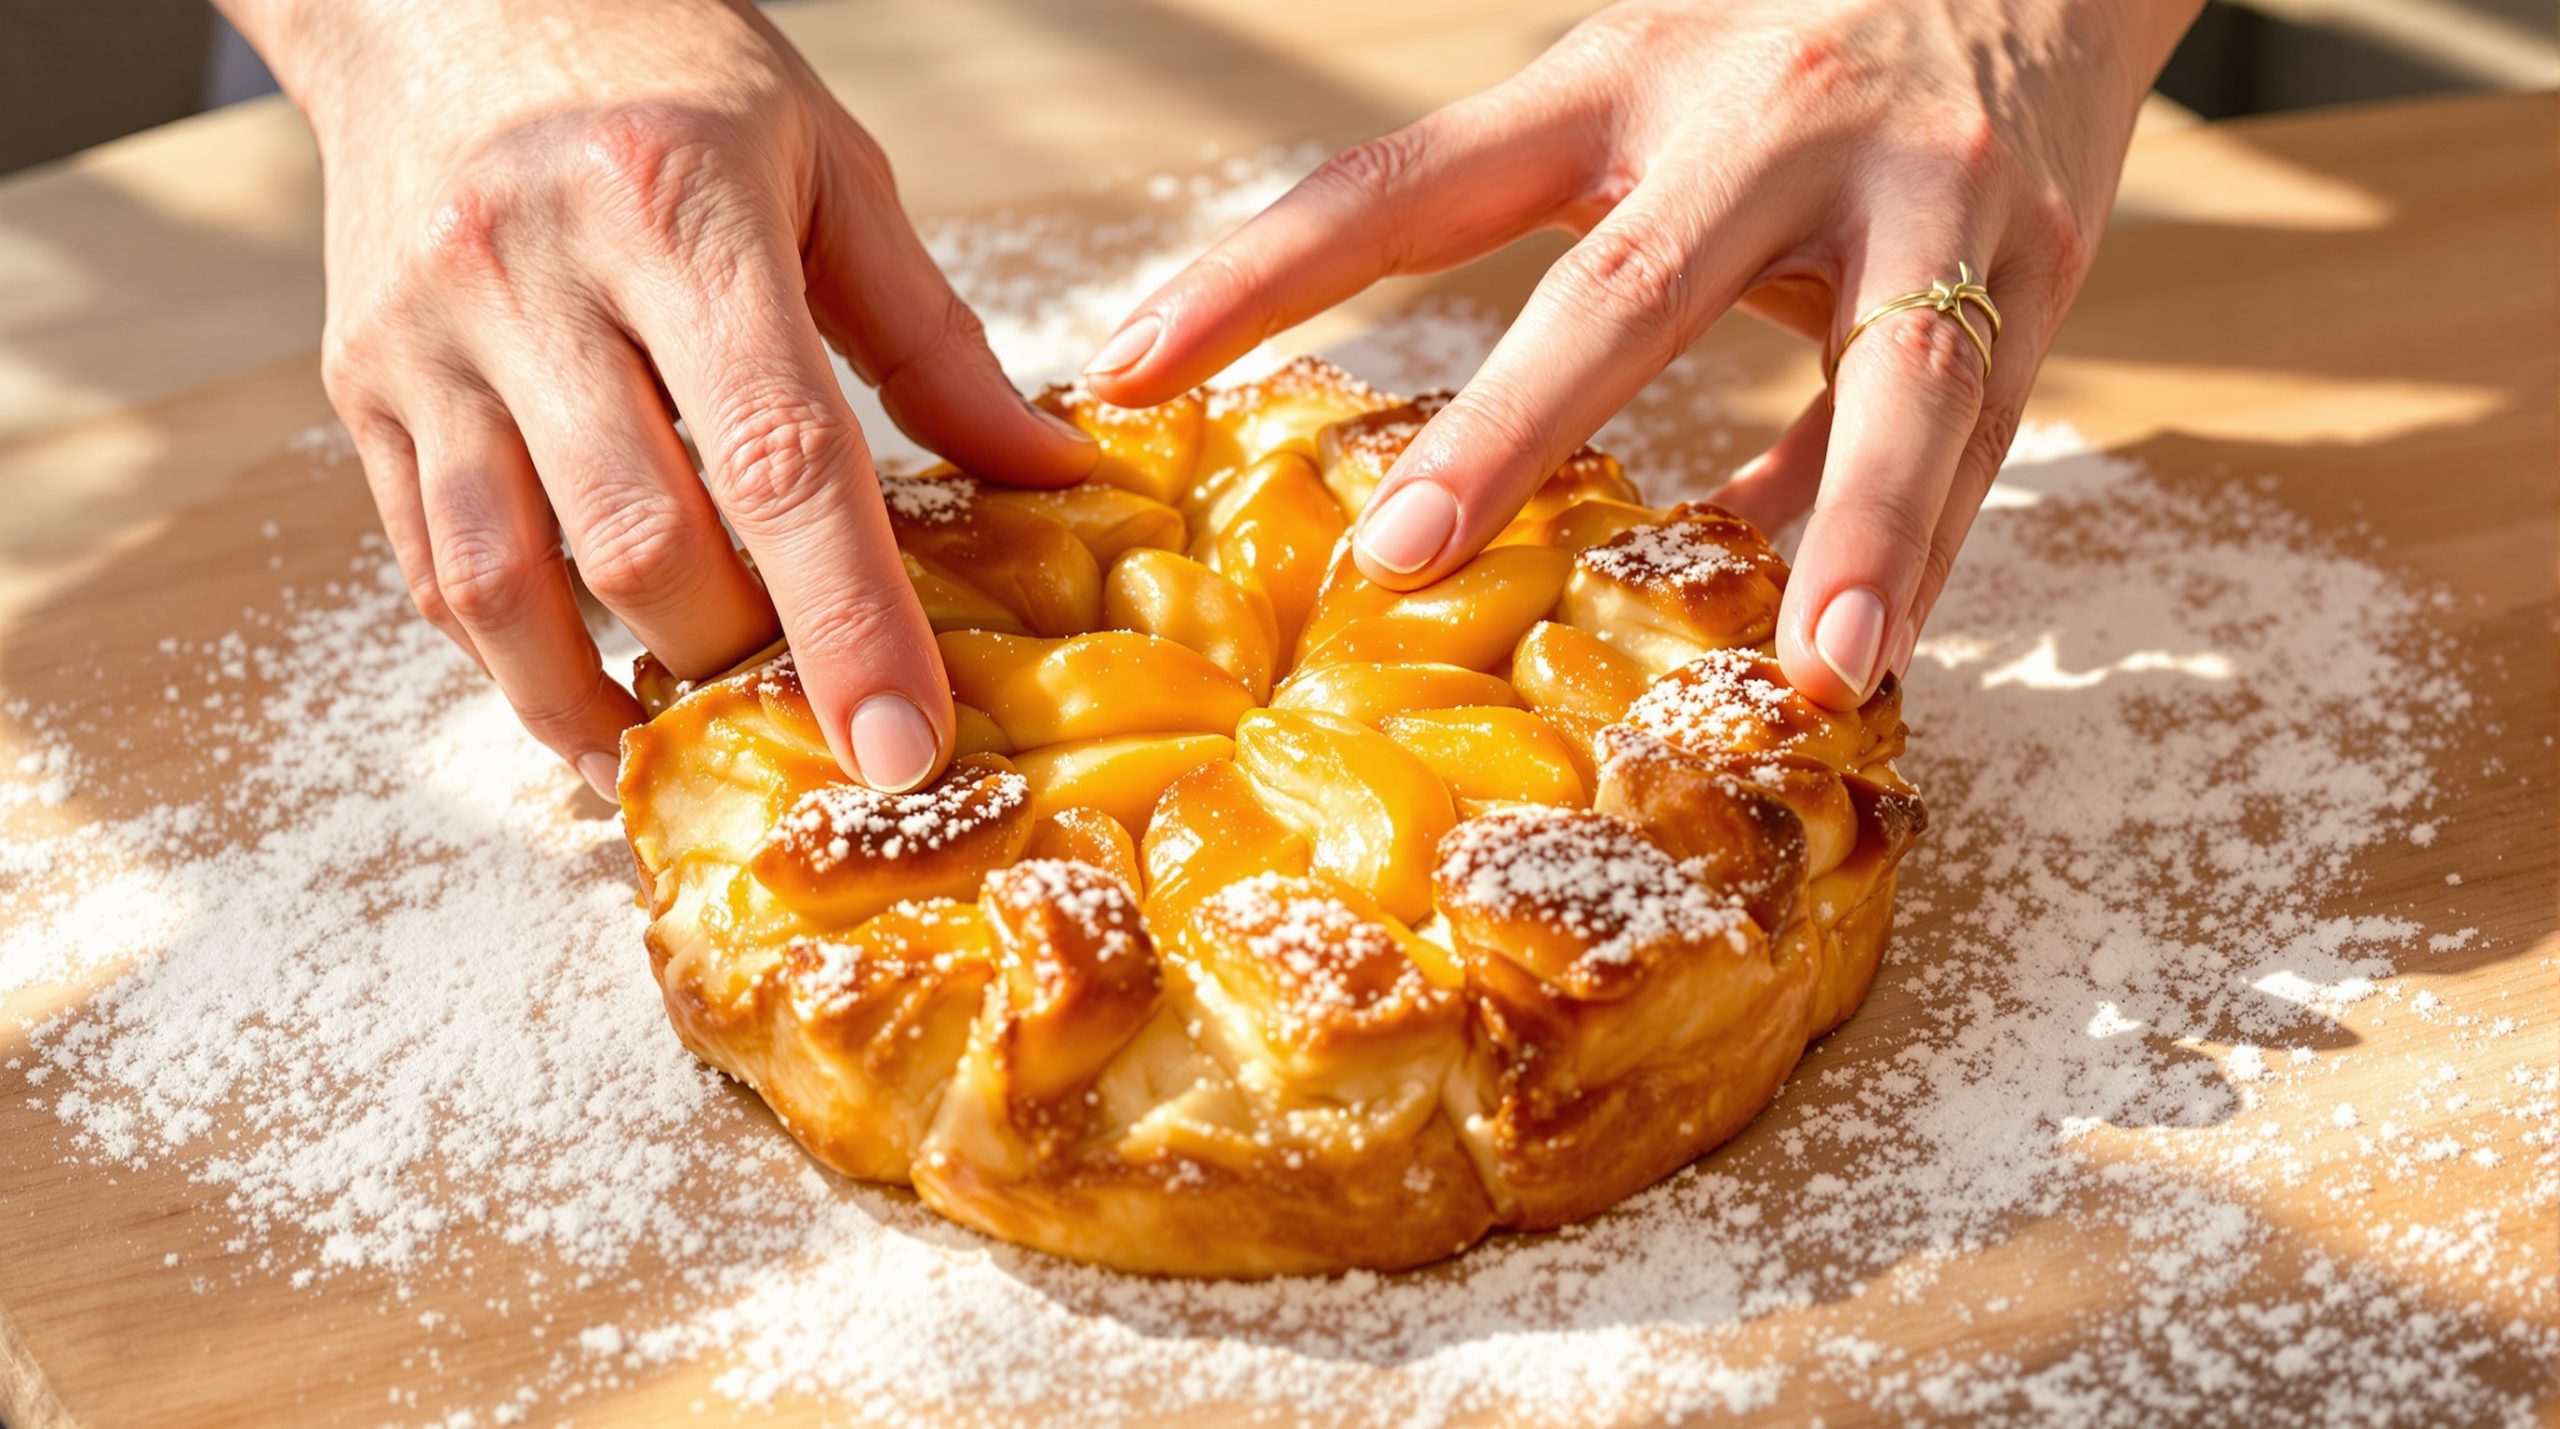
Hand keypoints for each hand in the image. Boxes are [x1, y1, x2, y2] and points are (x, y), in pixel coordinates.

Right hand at [224, 0, 1094, 795]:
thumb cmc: (662, 71)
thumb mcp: (824, 166)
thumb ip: (932, 335)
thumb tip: (1051, 474)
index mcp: (677, 209)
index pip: (779, 457)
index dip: (848, 621)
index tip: (904, 746)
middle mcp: (534, 273)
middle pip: (645, 541)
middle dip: (743, 665)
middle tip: (822, 728)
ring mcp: (429, 336)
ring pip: (506, 580)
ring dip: (605, 699)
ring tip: (694, 748)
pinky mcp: (362, 386)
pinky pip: (430, 565)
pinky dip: (511, 660)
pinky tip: (589, 699)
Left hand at [1083, 0, 2196, 706]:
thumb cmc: (1805, 46)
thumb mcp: (1665, 107)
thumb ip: (1597, 275)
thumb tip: (1544, 481)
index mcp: (1619, 80)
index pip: (1403, 180)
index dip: (1257, 274)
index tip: (1123, 371)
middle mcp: (1759, 124)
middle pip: (1623, 288)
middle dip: (1514, 431)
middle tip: (1401, 561)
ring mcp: (1918, 188)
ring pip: (1887, 373)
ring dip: (1848, 526)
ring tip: (1810, 665)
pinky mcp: (2043, 253)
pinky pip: (1977, 422)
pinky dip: (1922, 539)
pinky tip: (1863, 647)